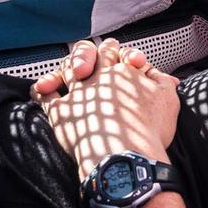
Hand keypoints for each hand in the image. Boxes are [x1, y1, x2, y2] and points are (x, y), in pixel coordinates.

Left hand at [36, 39, 180, 178]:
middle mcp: (98, 77)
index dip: (115, 53)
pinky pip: (45, 96)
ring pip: (65, 69)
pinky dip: (41, 89)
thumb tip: (161, 74)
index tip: (119, 63)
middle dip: (87, 53)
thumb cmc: (151, 129)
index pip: (115, 51)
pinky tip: (39, 88)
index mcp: (122, 71)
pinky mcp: (61, 112)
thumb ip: (162, 80)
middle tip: (88, 61)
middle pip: (88, 54)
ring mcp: (77, 93)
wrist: (127, 155)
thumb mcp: (168, 98)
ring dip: (64, 67)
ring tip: (64, 71)